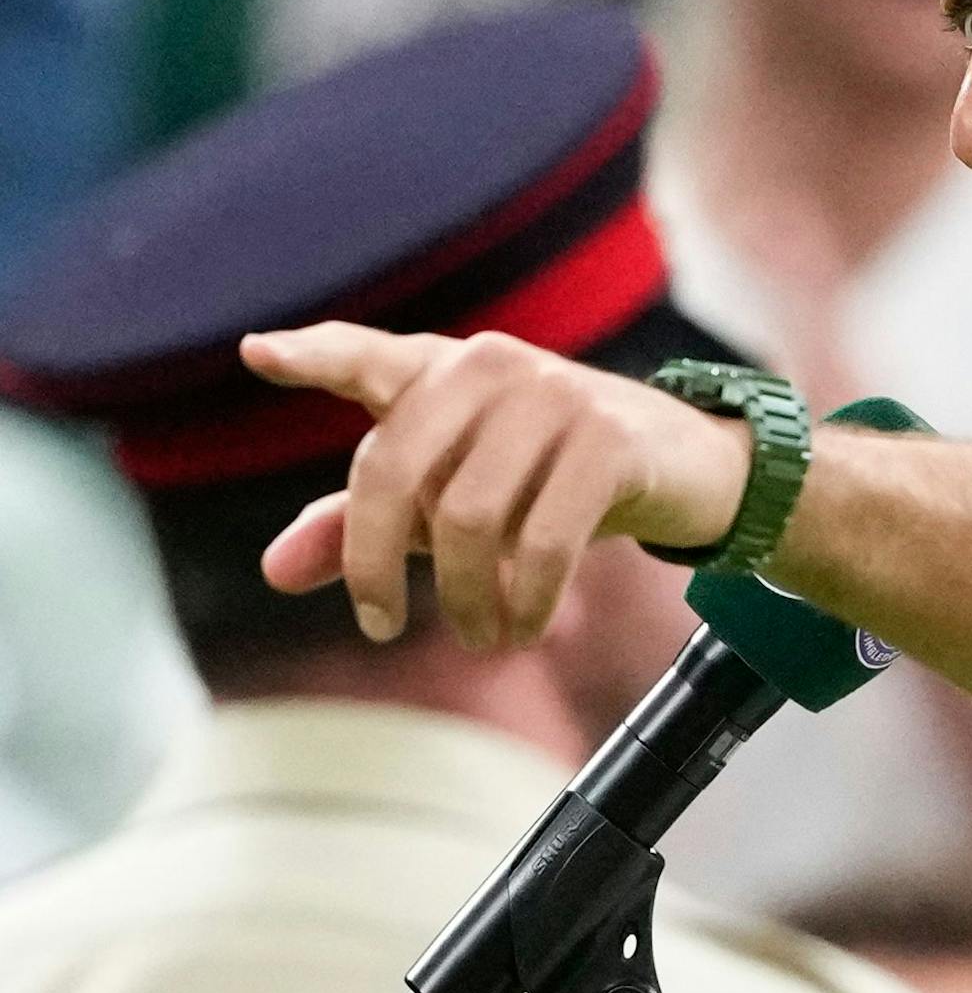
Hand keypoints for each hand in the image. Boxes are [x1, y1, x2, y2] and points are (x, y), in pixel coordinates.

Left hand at [240, 324, 751, 649]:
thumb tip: (274, 572)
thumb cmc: (558, 476)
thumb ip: (368, 526)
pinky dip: (527, 604)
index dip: (314, 357)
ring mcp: (554, 395)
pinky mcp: (609, 441)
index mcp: (446, 370)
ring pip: (468, 520)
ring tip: (482, 638)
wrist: (692, 464)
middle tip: (380, 626)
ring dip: (465, 600)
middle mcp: (492, 365)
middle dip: (376, 565)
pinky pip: (543, 543)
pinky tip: (526, 628)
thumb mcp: (459, 496)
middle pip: (394, 471)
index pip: (368, 357)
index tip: (258, 355)